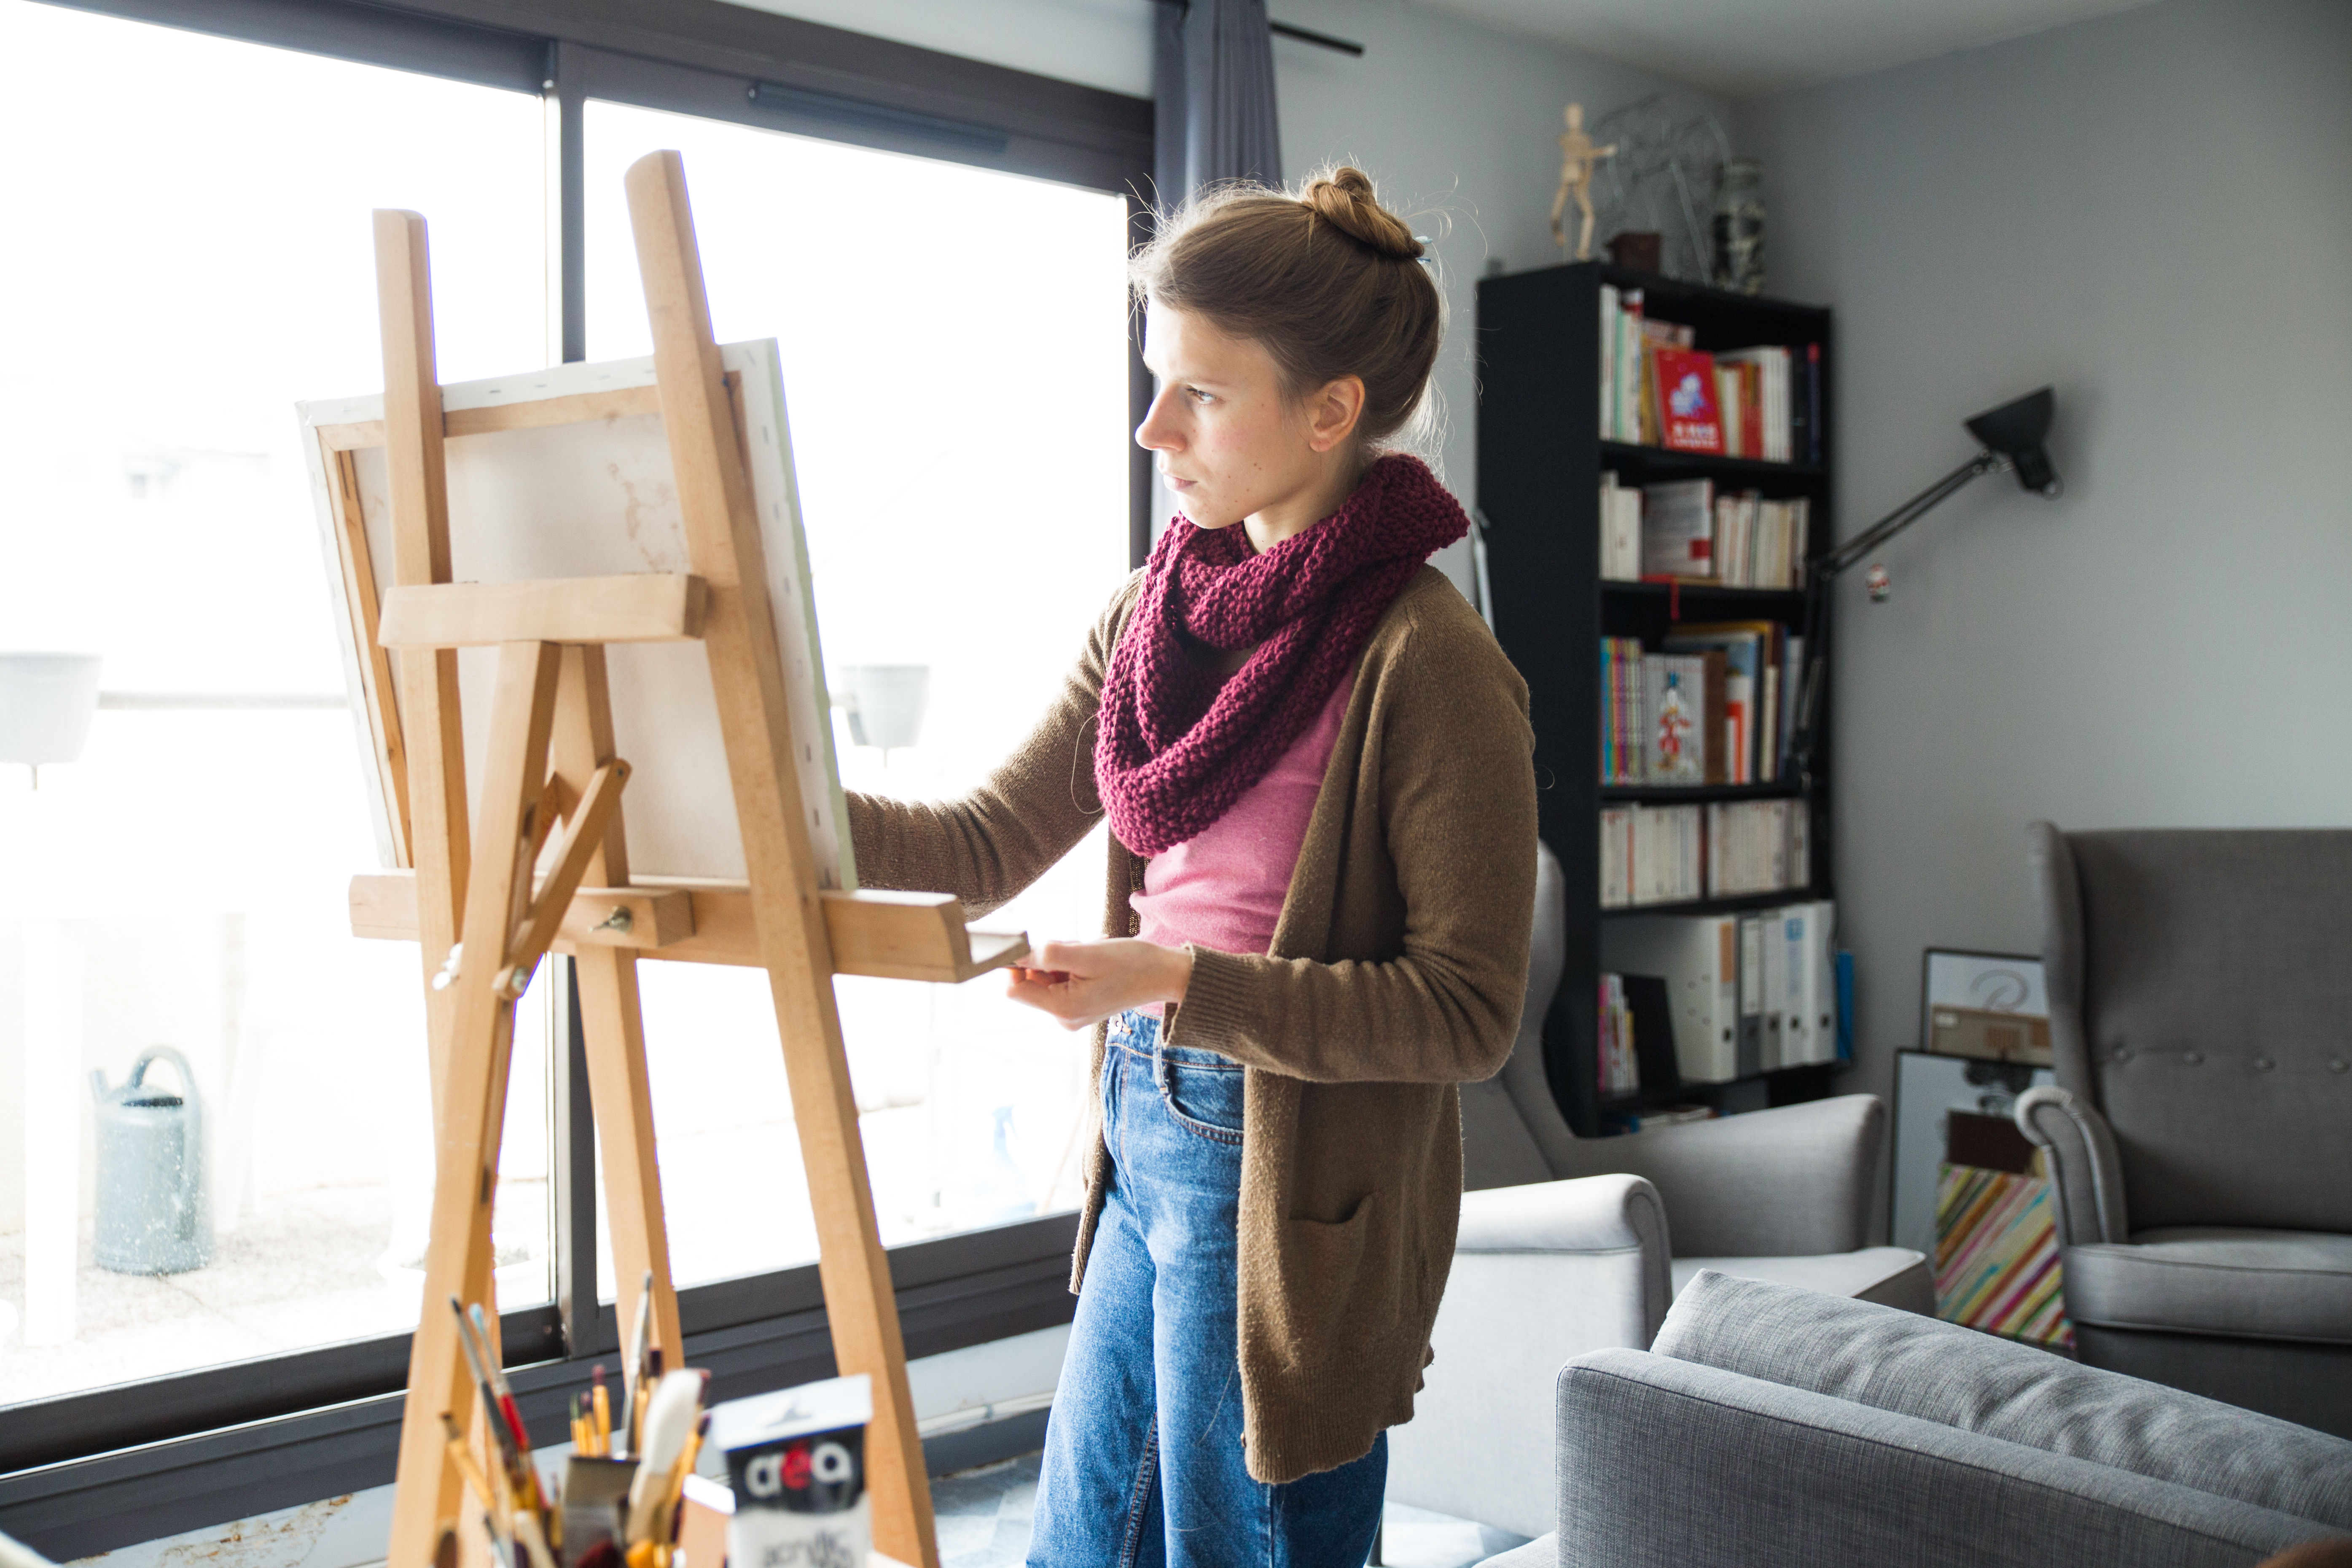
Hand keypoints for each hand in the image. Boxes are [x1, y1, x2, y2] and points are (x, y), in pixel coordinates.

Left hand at [1005, 938, 1192, 1031]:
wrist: (1166, 975)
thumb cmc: (1132, 965)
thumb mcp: (1087, 954)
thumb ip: (1047, 954)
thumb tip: (1015, 953)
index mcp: (1062, 1008)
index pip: (1014, 989)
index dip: (1015, 964)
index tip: (1032, 943)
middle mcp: (1064, 1016)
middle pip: (1031, 981)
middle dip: (1047, 958)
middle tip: (1077, 948)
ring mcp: (1072, 1012)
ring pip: (1047, 976)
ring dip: (1062, 958)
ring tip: (1090, 952)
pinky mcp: (1080, 1003)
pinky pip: (1062, 978)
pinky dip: (1072, 963)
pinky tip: (1094, 958)